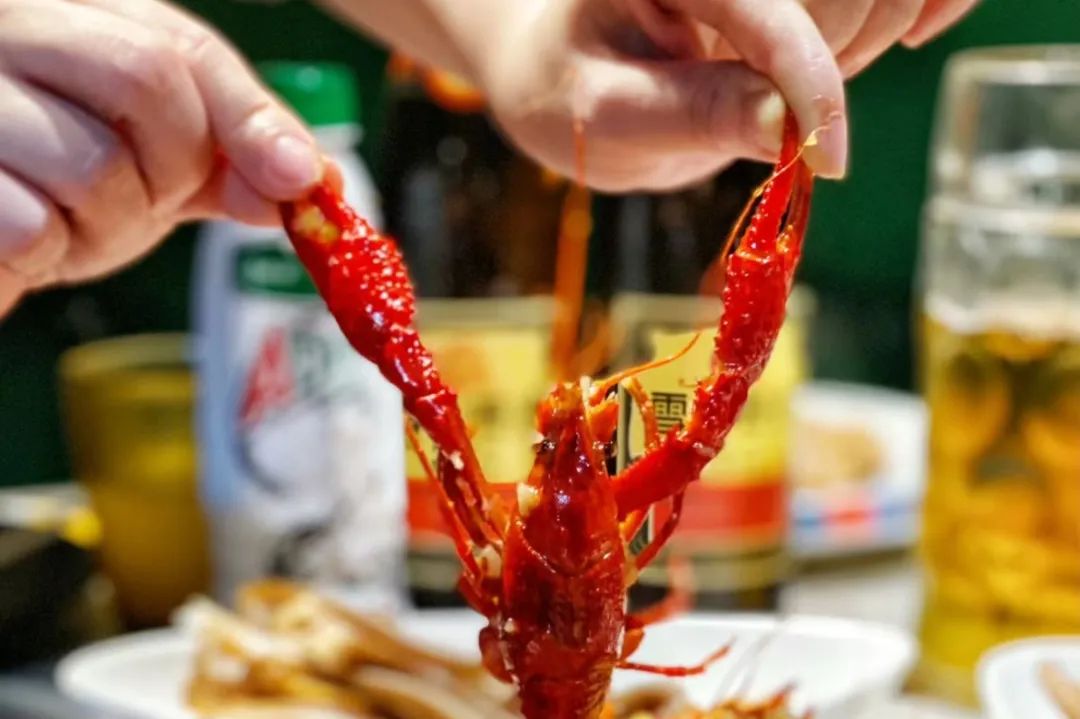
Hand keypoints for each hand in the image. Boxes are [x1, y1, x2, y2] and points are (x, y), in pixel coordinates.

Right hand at [0, 0, 321, 314]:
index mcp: (71, 11)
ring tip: (77, 223)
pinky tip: (30, 241)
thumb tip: (313, 180)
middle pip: (147, 79)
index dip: (250, 117)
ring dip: (113, 222)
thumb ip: (228, 160)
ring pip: (95, 162)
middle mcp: (11, 28)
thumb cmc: (59, 188)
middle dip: (177, 166)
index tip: (300, 180)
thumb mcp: (153, 161)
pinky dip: (50, 251)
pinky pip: (31, 225)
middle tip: (154, 201)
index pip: (183, 47)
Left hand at [475, 0, 977, 190]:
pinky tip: (908, 40)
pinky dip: (932, 5)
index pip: (772, 12)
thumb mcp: (608, 114)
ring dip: (870, 42)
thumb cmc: (570, 92)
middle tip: (775, 120)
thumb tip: (791, 129)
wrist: (568, 69)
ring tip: (791, 87)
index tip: (827, 163)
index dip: (815, 88)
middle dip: (834, 63)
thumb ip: (694, 115)